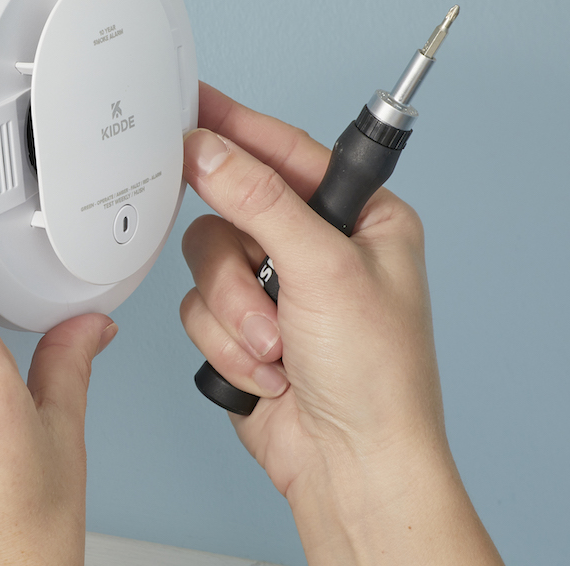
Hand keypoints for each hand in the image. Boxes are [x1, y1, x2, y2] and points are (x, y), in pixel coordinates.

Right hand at [180, 83, 501, 564]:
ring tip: (275, 347)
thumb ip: (258, 201)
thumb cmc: (377, 376)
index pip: (287, 152)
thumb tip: (208, 149)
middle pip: (233, 210)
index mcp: (359, 218)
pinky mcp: (241, 327)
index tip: (192, 103)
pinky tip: (266, 371)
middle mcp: (315, 247)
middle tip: (256, 278)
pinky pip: (198, 308)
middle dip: (241, 267)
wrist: (350, 465)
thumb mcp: (324, 269)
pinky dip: (226, 343)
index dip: (238, 127)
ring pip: (207, 263)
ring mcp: (275, 288)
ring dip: (236, 314)